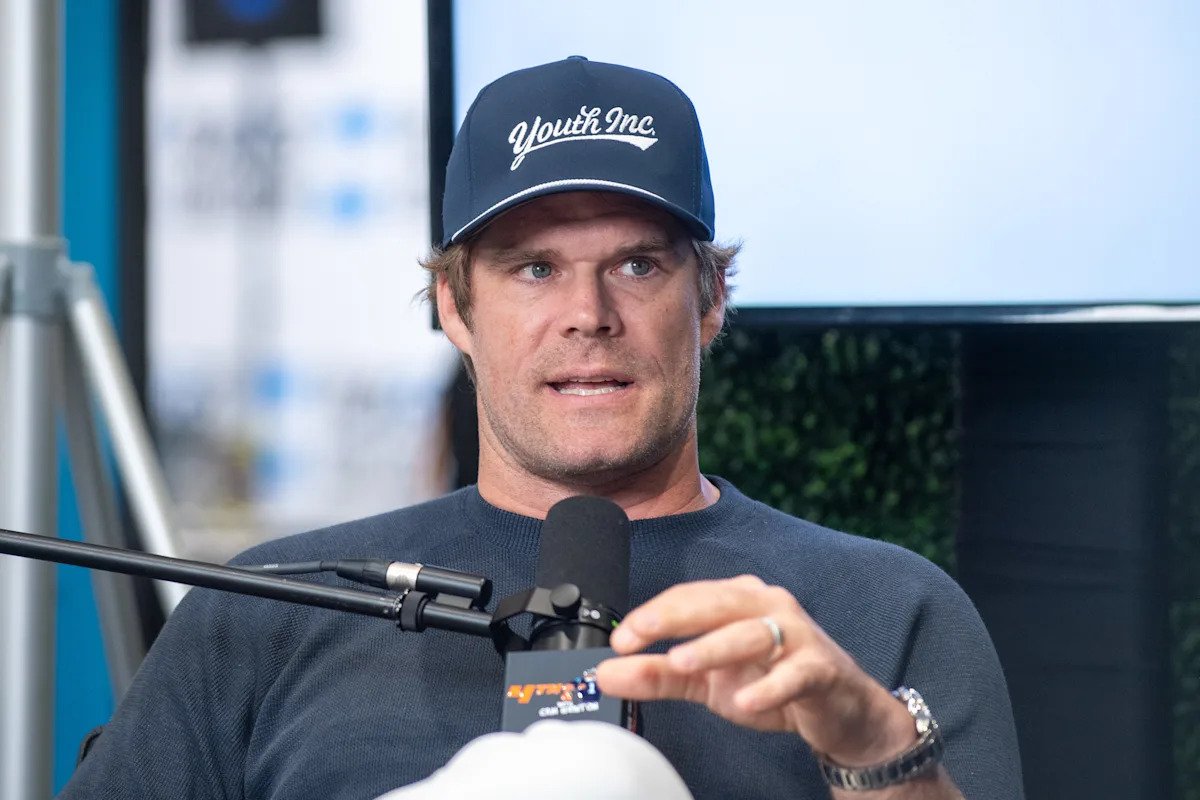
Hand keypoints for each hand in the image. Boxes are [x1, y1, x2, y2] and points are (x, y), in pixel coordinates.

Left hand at [594, 575, 917, 767]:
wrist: (840, 710)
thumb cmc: (774, 681)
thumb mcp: (708, 681)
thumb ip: (658, 675)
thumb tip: (607, 672)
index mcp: (738, 601)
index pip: (688, 597)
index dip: (651, 615)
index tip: (620, 640)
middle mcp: (767, 606)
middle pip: (716, 603)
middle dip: (673, 617)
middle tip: (636, 636)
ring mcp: (797, 635)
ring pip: (753, 632)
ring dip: (715, 647)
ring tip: (682, 662)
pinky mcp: (821, 668)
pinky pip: (795, 673)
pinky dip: (771, 687)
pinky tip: (747, 702)